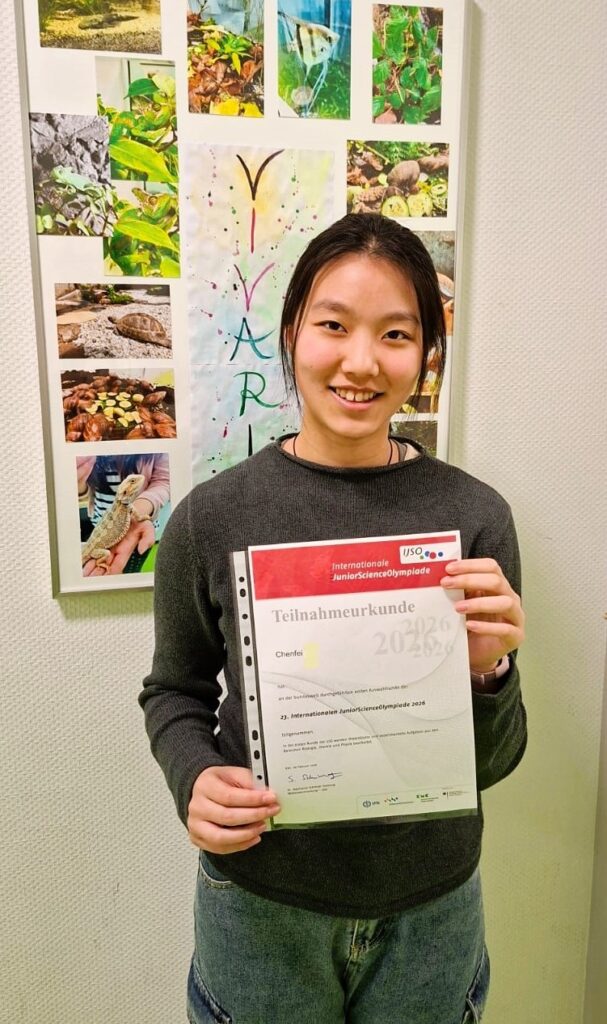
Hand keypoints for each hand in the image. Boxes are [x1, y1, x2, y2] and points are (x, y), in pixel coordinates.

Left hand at [83, 518, 154, 575]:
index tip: (105, 578)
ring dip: (91, 567)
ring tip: (83, 574)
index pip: (118, 565)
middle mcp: (115, 550)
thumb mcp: (148, 529)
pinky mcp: (101, 539)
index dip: (111, 573)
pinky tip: (82, 562)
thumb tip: (142, 550)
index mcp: (126, 550)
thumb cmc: (140, 521)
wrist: (134, 511)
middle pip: (105, 565)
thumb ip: (148, 540)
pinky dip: (88, 556)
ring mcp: (108, 545)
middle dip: (98, 573)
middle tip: (89, 580)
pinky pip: (93, 550)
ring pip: (98, 560)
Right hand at [187, 766, 280, 854]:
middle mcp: (197, 807)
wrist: (203, 791)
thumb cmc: (219, 783)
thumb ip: (249, 782)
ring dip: (247, 834)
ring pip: (221, 837)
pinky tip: (253, 837)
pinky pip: (220, 848)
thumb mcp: (234, 774)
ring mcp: (196, 825)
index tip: (270, 798)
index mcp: (205, 786)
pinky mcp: (198, 839)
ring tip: (262, 826)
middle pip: (227, 817)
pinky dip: (240, 845)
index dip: (252, 799)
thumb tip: (267, 793)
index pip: (229, 796)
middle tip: (271, 811)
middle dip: (254, 815)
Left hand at [440, 558, 524, 672]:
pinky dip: (486, 627)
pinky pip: (505, 629)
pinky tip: (469, 626)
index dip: (470, 565)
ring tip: (458, 608)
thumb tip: (443, 577)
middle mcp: (510, 598)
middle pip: (496, 581)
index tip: (449, 569)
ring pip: (505, 602)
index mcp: (498, 586)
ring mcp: (516, 617)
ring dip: (479, 603)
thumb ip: (460, 591)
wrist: (478, 653)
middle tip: (447, 584)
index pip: (490, 567)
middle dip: (469, 580)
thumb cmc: (471, 625)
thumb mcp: (464, 604)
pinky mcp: (516, 636)